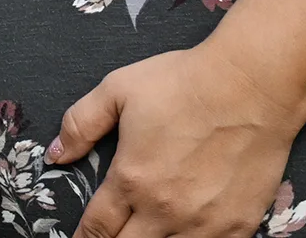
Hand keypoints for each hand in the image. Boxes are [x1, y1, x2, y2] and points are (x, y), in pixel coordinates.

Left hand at [48, 44, 300, 237]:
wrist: (250, 86)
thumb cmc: (183, 82)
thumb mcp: (118, 89)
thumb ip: (81, 124)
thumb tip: (55, 155)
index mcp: (131, 180)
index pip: (97, 228)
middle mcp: (164, 211)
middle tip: (109, 237)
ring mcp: (203, 224)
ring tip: (142, 235)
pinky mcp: (238, 227)